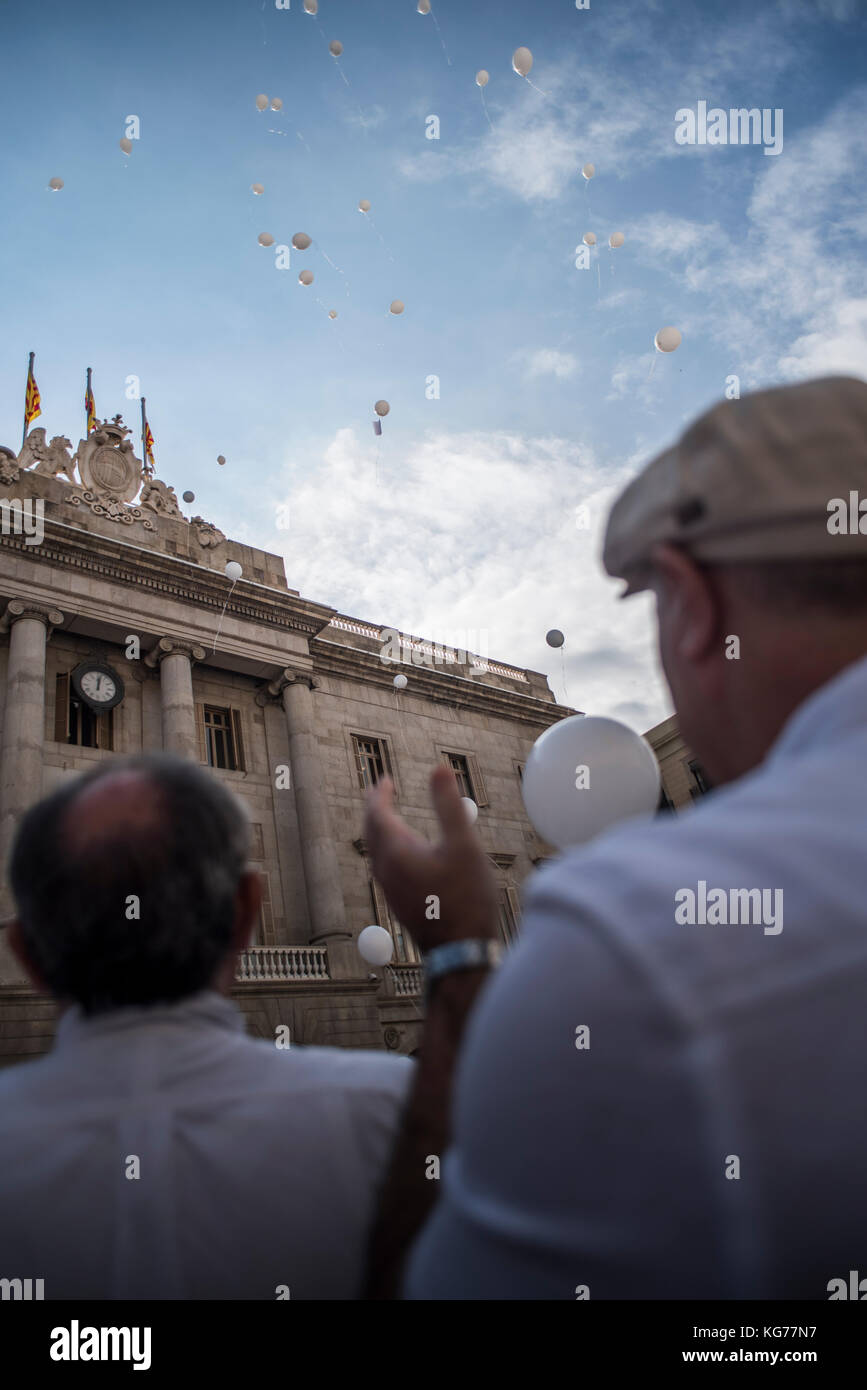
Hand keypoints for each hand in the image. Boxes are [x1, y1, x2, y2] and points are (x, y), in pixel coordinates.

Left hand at [363, 765, 499, 954]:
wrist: (461, 950)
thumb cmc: (465, 898)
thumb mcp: (463, 845)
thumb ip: (448, 805)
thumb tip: (439, 768)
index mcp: (397, 852)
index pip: (377, 814)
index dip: (380, 794)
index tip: (385, 780)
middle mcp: (386, 870)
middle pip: (371, 831)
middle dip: (375, 808)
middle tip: (381, 792)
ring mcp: (390, 889)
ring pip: (376, 850)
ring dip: (379, 829)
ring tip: (389, 817)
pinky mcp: (399, 902)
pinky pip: (384, 866)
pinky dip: (388, 848)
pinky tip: (404, 854)